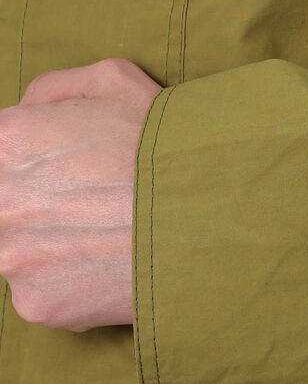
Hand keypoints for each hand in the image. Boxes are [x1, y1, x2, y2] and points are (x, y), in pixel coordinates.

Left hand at [0, 58, 162, 332]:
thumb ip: (50, 89)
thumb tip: (26, 112)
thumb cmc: (164, 143)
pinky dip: (71, 283)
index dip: (31, 161)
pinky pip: (41, 292)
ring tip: (105, 234)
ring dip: (50, 245)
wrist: (212, 217)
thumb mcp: (115, 80)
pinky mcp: (36, 304)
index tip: (61, 172)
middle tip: (87, 203)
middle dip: (37, 203)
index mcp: (7, 141)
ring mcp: (13, 257)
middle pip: (5, 206)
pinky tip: (110, 264)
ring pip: (17, 250)